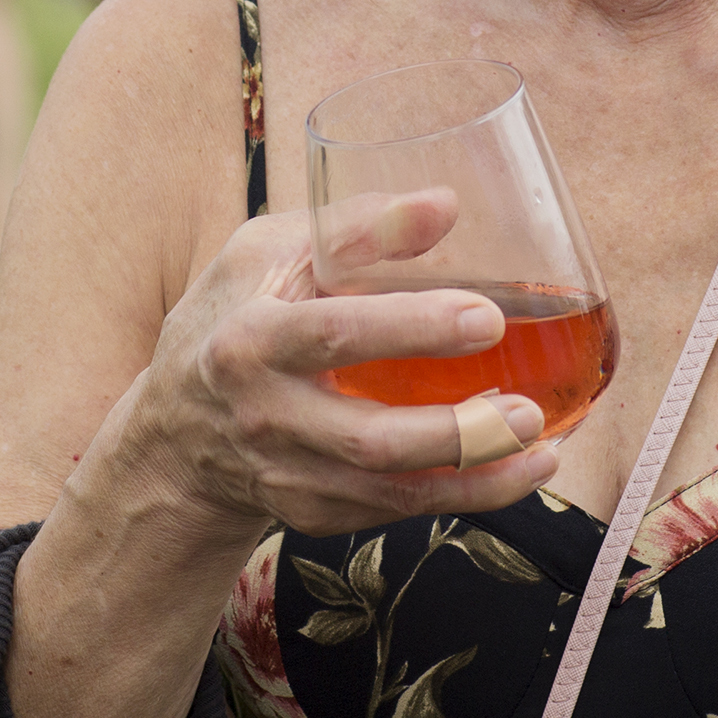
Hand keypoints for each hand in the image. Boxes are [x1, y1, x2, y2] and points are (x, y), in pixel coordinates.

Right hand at [102, 199, 558, 550]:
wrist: (175, 429)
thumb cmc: (234, 316)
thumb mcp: (268, 252)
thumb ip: (356, 227)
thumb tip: (446, 205)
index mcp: (251, 338)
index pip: (336, 333)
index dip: (413, 327)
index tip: (487, 317)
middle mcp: (266, 416)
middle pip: (368, 438)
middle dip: (455, 433)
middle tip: (527, 411)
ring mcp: (287, 473)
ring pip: (389, 491)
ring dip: (472, 477)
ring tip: (541, 449)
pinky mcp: (310, 511)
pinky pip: (391, 511)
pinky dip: (457, 496)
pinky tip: (512, 471)